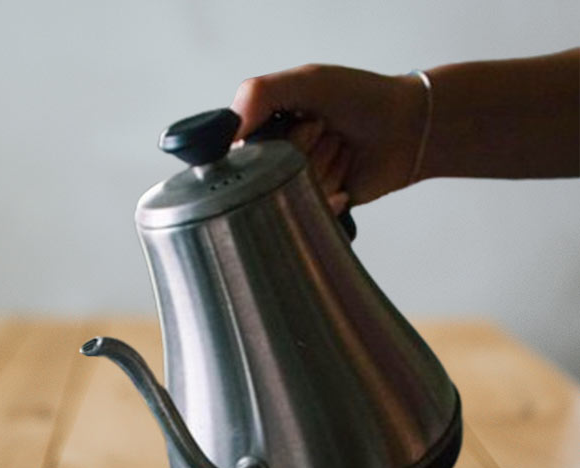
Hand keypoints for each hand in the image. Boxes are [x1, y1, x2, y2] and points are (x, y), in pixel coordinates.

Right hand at [231, 64, 423, 212]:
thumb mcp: (306, 82)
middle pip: (268, 178)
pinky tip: (346, 183)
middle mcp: (276, 159)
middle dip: (304, 153)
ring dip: (324, 171)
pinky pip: (310, 215)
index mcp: (264, 129)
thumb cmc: (362, 98)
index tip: (305, 122)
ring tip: (342, 150)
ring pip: (291, 197)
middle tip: (328, 131)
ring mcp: (298, 186)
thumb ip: (257, 95)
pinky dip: (332, 198)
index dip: (272, 144)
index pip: (242, 154)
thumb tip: (229, 136)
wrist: (410, 128)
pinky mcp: (319, 209)